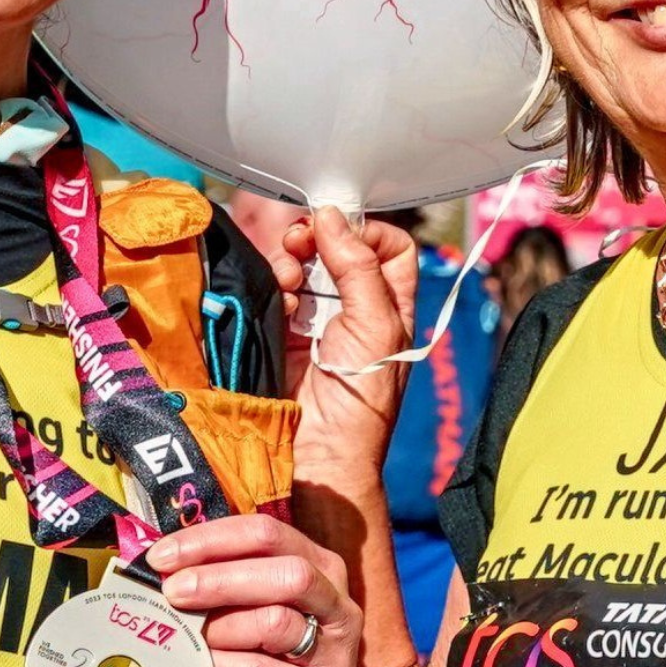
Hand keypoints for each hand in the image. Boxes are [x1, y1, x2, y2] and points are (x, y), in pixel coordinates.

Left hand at [145, 514, 361, 666]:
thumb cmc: (276, 649)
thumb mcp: (262, 604)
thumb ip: (230, 580)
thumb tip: (167, 566)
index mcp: (320, 566)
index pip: (267, 534)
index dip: (211, 539)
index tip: (163, 556)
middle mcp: (336, 602)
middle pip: (284, 573)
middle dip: (218, 579)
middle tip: (172, 591)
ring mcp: (333, 650)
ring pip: (273, 622)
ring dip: (218, 627)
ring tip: (189, 635)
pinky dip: (221, 665)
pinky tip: (200, 664)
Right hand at [269, 209, 416, 475]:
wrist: (316, 450)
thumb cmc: (361, 400)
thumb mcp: (377, 324)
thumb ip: (358, 265)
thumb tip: (332, 216)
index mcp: (390, 306)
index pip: (388, 247)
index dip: (367, 231)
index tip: (342, 229)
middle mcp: (354, 308)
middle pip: (337, 249)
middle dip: (318, 239)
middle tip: (302, 240)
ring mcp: (316, 319)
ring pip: (301, 265)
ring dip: (292, 264)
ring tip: (289, 281)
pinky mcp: (281, 331)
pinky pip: (274, 292)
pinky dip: (275, 290)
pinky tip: (280, 306)